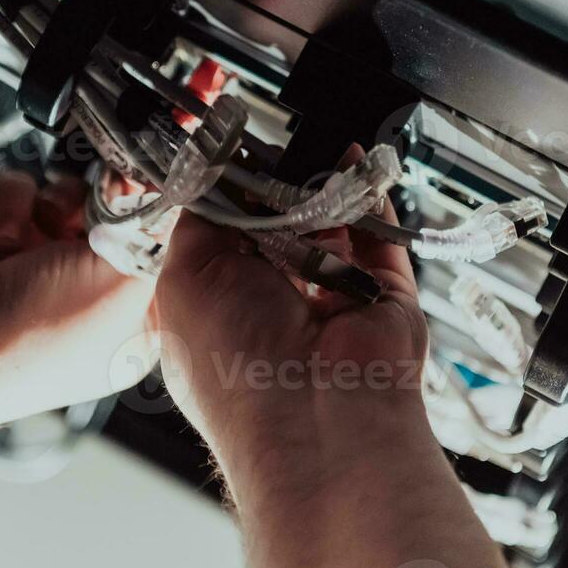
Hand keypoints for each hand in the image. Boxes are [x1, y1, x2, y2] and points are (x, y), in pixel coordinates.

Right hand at [0, 171, 159, 431]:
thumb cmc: (37, 336)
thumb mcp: (125, 284)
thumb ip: (157, 228)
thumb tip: (167, 183)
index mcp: (131, 318)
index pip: (163, 249)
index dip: (156, 219)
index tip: (151, 193)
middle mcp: (88, 288)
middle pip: (117, 211)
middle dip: (100, 206)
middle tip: (88, 216)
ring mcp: (43, 259)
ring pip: (69, 193)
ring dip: (53, 206)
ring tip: (35, 235)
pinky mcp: (1, 232)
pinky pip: (21, 189)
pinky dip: (10, 205)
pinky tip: (1, 237)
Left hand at [154, 147, 429, 465]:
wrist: (315, 414)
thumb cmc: (235, 365)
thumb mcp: (184, 275)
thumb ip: (199, 221)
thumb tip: (213, 176)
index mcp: (221, 315)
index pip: (223, 242)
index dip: (226, 200)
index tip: (228, 158)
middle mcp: (277, 314)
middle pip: (279, 229)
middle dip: (276, 191)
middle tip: (272, 153)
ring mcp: (333, 307)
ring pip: (330, 229)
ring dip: (321, 192)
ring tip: (309, 158)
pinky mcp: (383, 301)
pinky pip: (379, 239)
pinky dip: (369, 200)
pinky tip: (354, 164)